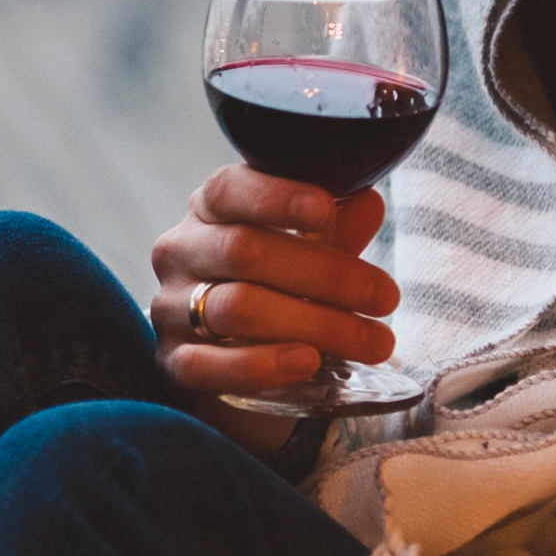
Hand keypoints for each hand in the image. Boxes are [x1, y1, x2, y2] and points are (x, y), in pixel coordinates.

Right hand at [150, 165, 398, 430]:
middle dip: (324, 275)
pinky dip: (261, 365)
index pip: (229, 189)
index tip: (325, 210)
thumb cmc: (273, 283)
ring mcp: (170, 308)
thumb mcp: (304, 248)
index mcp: (209, 209)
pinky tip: (308, 362)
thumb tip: (368, 203)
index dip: (276, 197)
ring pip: (235, 308)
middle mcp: (180, 251)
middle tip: (385, 298)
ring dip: (314, 325)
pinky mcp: (173, 362)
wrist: (232, 352)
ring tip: (373, 342)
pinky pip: (208, 365)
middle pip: (243, 251)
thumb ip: (334, 228)